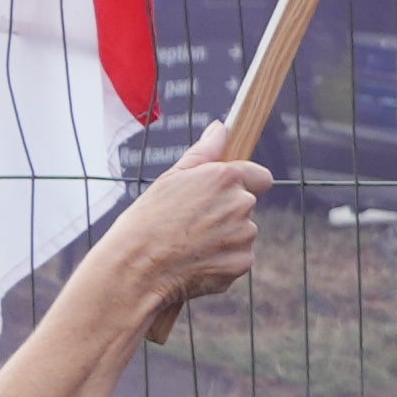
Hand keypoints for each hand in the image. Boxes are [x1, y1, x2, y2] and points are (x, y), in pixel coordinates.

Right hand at [87, 153, 269, 341]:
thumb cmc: (147, 221)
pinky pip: (236, 260)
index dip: (245, 185)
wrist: (136, 268)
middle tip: (191, 224)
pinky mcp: (242, 263)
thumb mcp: (170, 179)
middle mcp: (241, 204)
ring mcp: (244, 235)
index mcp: (225, 178)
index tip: (225, 195)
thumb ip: (203, 152)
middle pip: (246, 207)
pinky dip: (220, 263)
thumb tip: (220, 128)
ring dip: (223, 239)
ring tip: (188, 245)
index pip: (260, 177)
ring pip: (241, 234)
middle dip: (226, 214)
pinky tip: (193, 263)